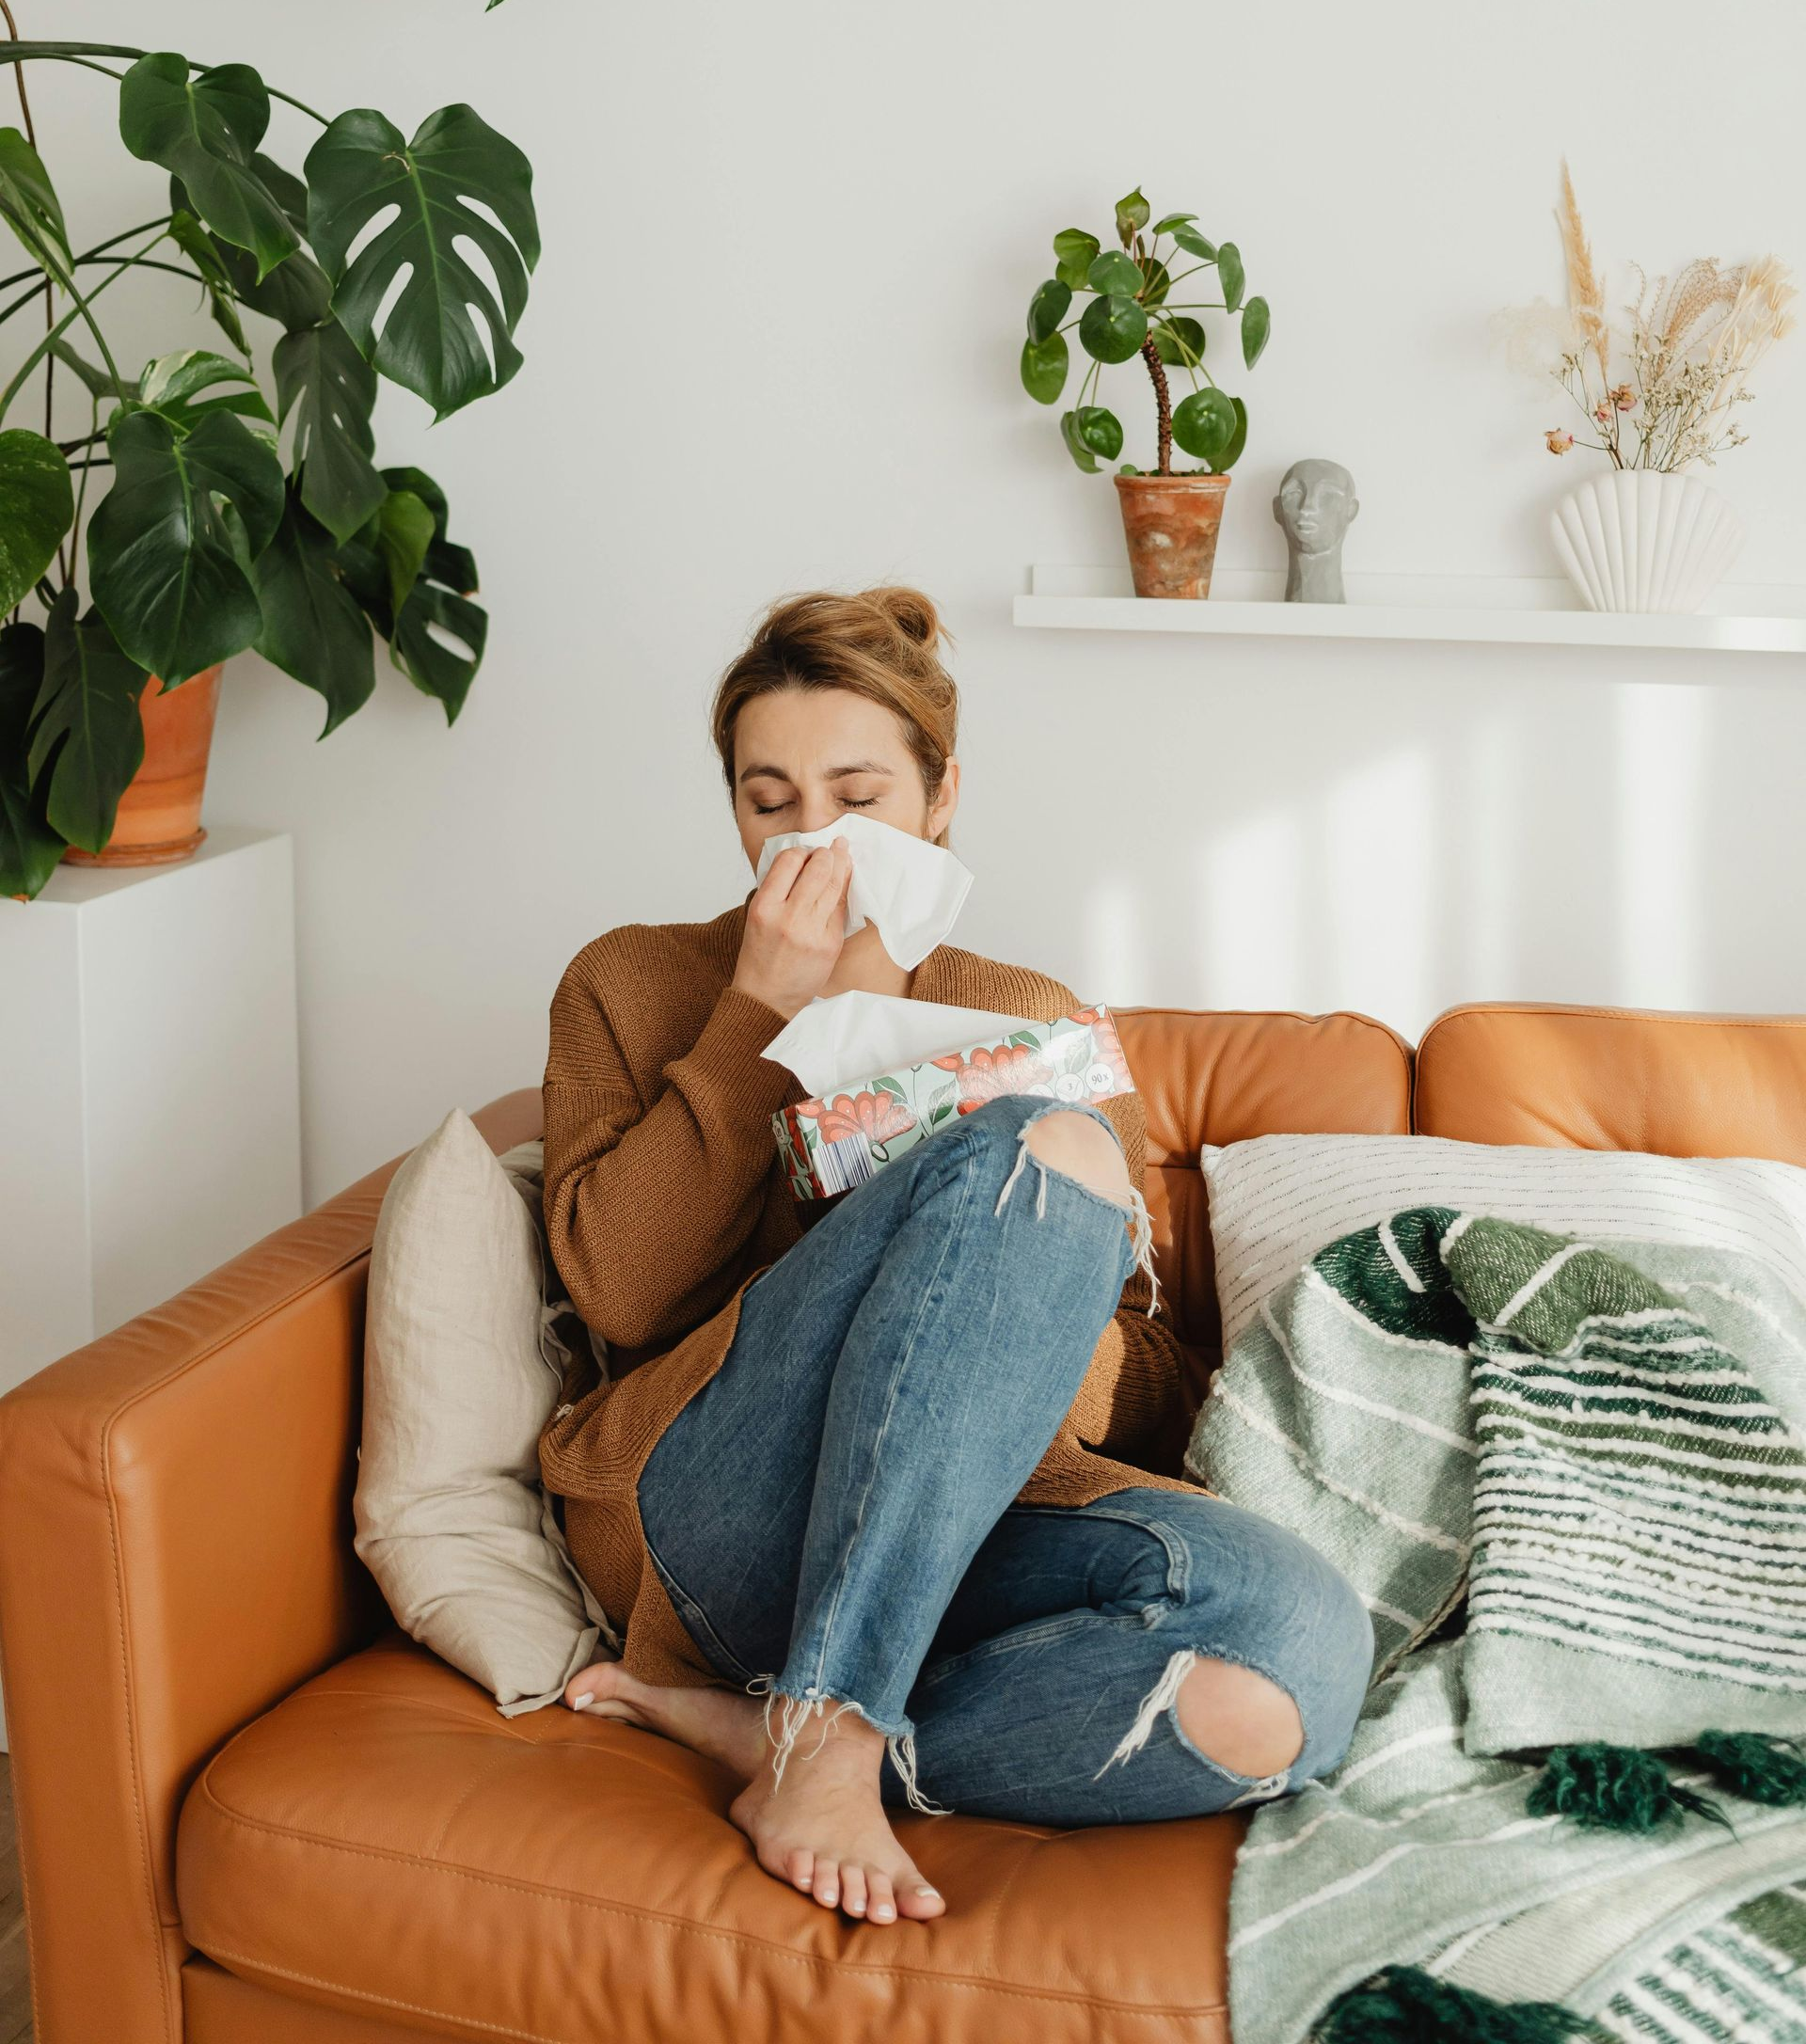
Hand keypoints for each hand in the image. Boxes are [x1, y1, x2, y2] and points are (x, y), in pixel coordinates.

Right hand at [732, 839, 853, 1019]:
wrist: (766, 998)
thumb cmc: (759, 957)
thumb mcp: (756, 917)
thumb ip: (777, 890)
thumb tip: (803, 861)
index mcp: (764, 907)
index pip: (789, 862)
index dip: (801, 851)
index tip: (806, 852)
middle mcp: (788, 917)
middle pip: (817, 869)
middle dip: (827, 854)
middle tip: (831, 849)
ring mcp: (812, 932)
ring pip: (834, 886)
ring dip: (841, 865)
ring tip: (842, 854)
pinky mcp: (830, 944)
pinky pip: (840, 909)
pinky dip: (842, 892)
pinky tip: (843, 882)